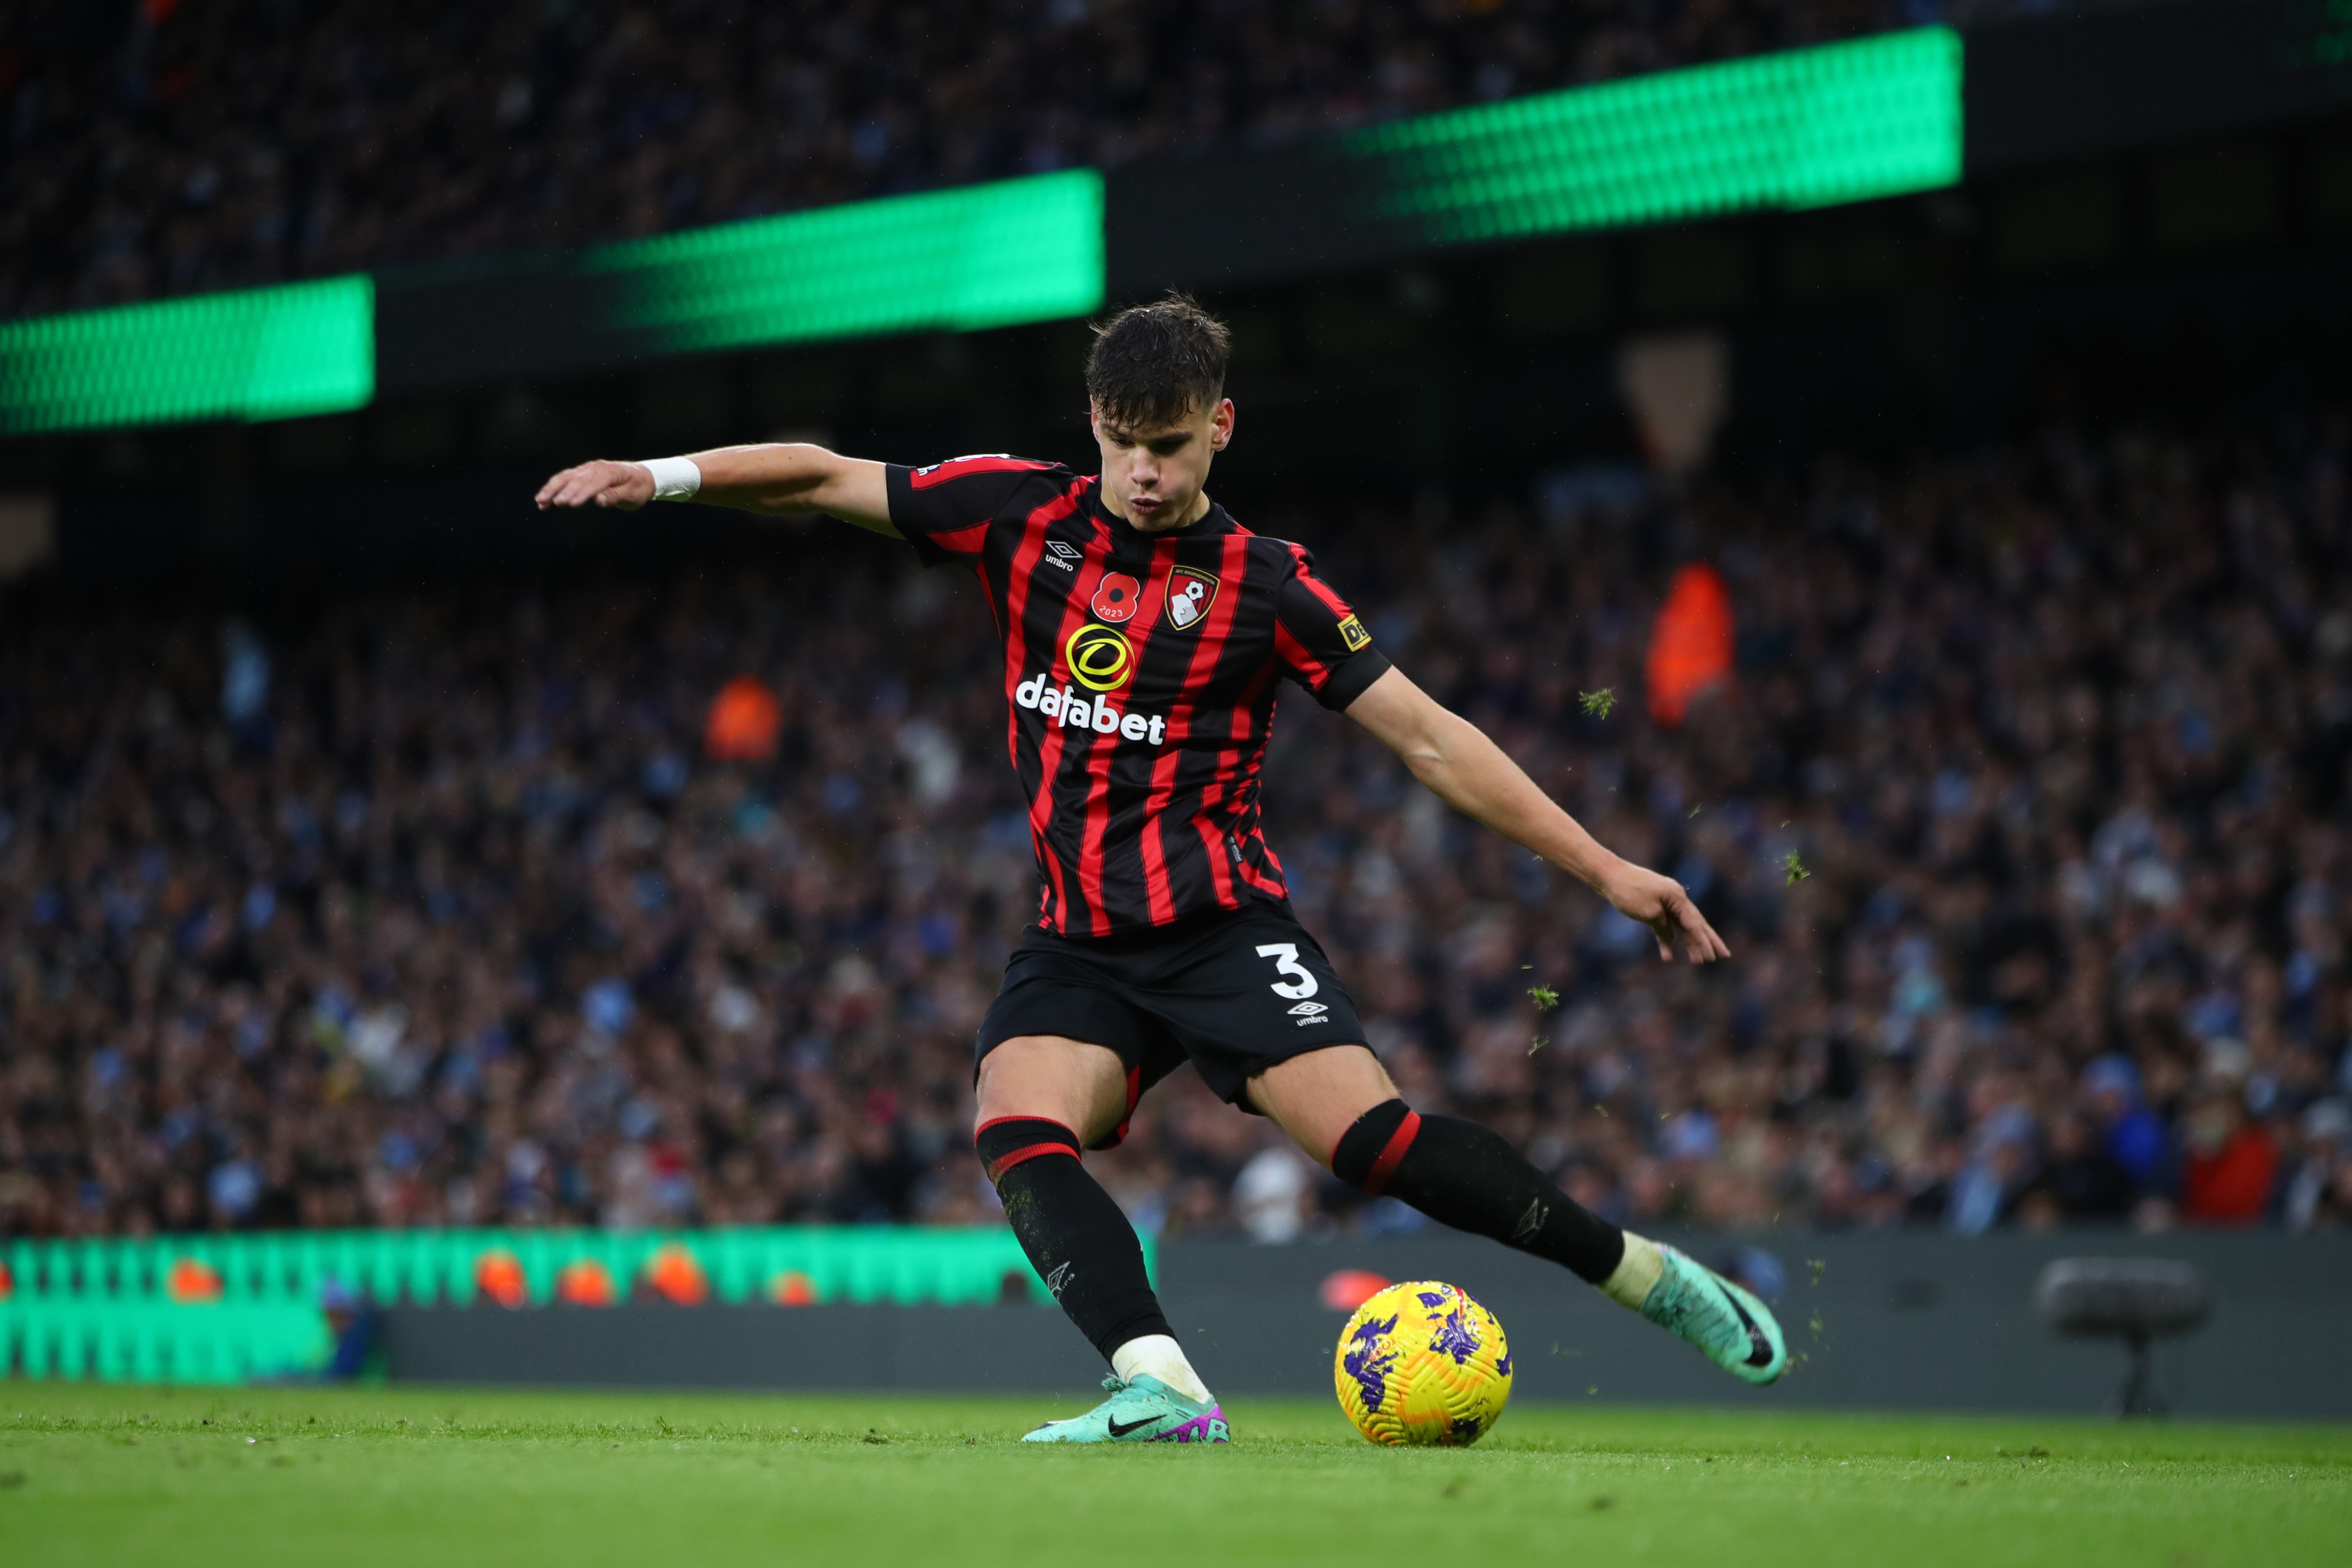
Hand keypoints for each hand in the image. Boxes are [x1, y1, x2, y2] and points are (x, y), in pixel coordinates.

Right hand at [535, 459, 652, 510]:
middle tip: (550, 502)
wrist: (641, 475)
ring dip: (552, 488)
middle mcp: (596, 467)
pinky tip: (543, 500)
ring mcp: (587, 469)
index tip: (571, 504)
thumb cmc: (638, 487)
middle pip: (577, 479)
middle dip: (563, 491)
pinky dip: (553, 487)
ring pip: (566, 477)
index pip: (594, 483)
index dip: (582, 493)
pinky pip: (565, 478)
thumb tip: (598, 500)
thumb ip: (615, 496)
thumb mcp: (633, 495)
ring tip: (540, 501)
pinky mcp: (582, 473)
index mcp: (611, 472)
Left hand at [1601, 861, 1730, 963]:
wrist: (1609, 875)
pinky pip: (1665, 924)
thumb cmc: (1628, 892)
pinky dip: (1667, 938)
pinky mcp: (1654, 905)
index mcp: (1677, 898)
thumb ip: (1663, 927)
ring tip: (1699, 961)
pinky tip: (1668, 954)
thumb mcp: (1648, 913)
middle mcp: (1676, 898)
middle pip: (1696, 923)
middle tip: (1724, 956)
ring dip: (1690, 943)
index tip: (1713, 957)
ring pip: (1682, 925)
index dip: (1704, 942)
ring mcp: (1666, 901)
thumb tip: (1670, 937)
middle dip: (1708, 941)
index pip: (1694, 924)